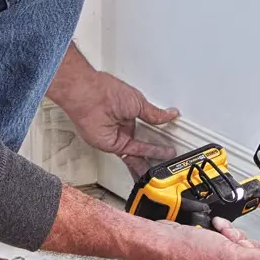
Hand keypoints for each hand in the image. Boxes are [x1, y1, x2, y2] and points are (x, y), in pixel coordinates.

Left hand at [53, 69, 180, 175]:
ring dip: (150, 160)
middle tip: (166, 161)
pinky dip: (143, 157)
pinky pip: (131, 153)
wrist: (90, 96)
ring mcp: (116, 138)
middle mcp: (121, 128)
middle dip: (153, 155)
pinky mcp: (111, 146)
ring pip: (136, 153)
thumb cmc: (107, 92)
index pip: (145, 131)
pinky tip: (153, 160)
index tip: (168, 142)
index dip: (156, 138)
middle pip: (140, 146)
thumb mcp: (139, 102)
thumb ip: (154, 114)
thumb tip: (170, 114)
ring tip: (162, 168)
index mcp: (127, 116)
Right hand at [144, 217, 259, 259]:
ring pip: (240, 259)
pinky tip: (219, 231)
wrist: (159, 241)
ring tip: (225, 236)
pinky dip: (225, 240)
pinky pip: (227, 252)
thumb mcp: (231, 256)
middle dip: (248, 252)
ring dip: (236, 242)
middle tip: (240, 245)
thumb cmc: (183, 255)